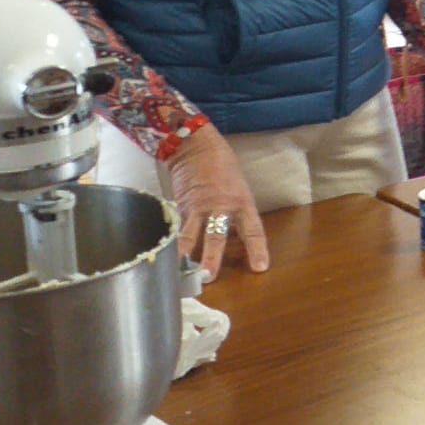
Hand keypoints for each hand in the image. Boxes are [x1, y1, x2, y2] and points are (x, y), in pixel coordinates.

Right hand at [166, 124, 268, 281]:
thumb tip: (233, 238)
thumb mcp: (239, 189)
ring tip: (180, 274)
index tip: (259, 268)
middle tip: (209, 276)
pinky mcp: (179, 207)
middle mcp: (220, 208)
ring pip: (190, 235)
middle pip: (217, 236)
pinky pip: (176, 229)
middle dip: (212, 257)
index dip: (256, 249)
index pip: (253, 230)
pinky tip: (165, 258)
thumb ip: (236, 213)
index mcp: (242, 203)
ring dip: (185, 256)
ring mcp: (197, 208)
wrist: (195, 147)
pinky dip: (171, 244)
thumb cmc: (223, 167)